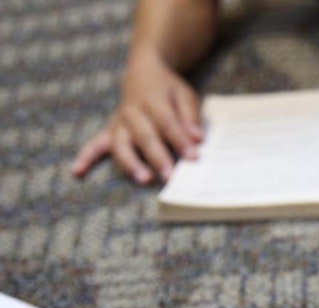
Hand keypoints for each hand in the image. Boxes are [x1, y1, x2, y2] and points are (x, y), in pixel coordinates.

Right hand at [71, 48, 203, 183]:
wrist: (143, 73)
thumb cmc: (168, 89)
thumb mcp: (184, 95)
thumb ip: (190, 117)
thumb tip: (197, 139)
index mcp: (154, 100)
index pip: (167, 122)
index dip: (180, 140)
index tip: (193, 157)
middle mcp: (133, 112)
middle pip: (144, 136)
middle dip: (157, 157)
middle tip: (170, 176)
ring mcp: (119, 123)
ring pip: (121, 144)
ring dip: (130, 163)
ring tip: (143, 179)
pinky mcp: (110, 131)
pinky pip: (95, 144)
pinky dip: (86, 157)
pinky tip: (77, 172)